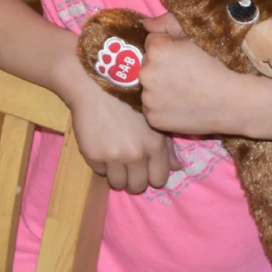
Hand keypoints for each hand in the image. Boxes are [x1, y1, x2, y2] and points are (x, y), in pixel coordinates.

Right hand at [66, 70, 181, 193]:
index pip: (159, 179)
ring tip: (113, 157)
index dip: (152, 176)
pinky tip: (101, 145)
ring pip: (118, 183)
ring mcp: (114, 157)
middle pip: (138, 186)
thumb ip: (167, 145)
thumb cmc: (128, 97)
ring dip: (116, 174)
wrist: (96, 85)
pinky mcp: (93, 156)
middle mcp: (136, 154)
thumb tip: (178, 168)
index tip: (145, 168)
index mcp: (154, 146)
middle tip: (127, 166)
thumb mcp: (153, 118)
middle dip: (134, 179)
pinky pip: (99, 172)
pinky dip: (101, 164)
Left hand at [139, 26, 244, 135]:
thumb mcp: (195, 36)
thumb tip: (146, 24)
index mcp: (156, 49)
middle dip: (161, 67)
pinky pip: (153, 108)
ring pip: (149, 87)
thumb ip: (167, 23)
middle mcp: (146, 73)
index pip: (151, 43)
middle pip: (148, 65)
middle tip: (185, 75)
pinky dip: (163, 107)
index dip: (168, 48)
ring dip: (160, 87)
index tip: (184, 57)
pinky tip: (181, 106)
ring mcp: (148, 98)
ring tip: (184, 91)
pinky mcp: (153, 118)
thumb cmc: (216, 66)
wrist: (231, 102)